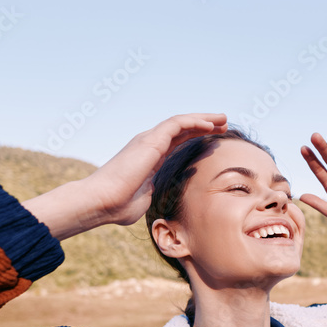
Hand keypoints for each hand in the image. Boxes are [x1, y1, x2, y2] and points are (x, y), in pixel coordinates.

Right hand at [23, 113, 227, 238]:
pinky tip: (209, 125)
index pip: (177, 142)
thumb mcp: (145, 200)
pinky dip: (194, 122)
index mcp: (150, 158)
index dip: (196, 138)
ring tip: (222, 119)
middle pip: (182, 129)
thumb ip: (155, 195)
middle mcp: (149, 145)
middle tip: (223, 124)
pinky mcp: (150, 141)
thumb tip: (161, 202)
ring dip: (203, 119)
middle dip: (204, 125)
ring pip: (181, 122)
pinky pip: (176, 124)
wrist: (102, 202)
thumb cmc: (119, 206)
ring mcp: (149, 141)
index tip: (215, 140)